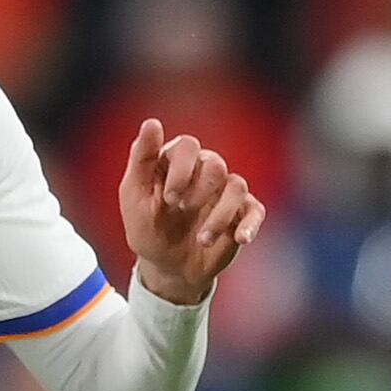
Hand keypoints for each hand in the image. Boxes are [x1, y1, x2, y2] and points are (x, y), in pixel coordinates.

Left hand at [116, 117, 264, 307]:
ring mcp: (225, 192)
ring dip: (219, 216)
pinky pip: (255, 210)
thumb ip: (142, 160)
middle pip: (215, 163)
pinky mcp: (242, 213)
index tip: (168, 199)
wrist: (168, 268)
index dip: (181, 170)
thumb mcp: (135, 197)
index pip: (188, 146)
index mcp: (176, 162)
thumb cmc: (148, 229)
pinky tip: (241, 239)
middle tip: (182, 211)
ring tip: (202, 239)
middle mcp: (204, 171)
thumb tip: (151, 122)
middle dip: (198, 191)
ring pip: (236, 186)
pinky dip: (250, 224)